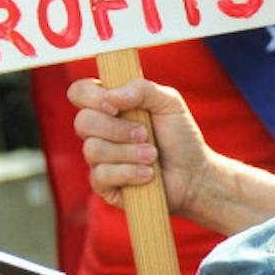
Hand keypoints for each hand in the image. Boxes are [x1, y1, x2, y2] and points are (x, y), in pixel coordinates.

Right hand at [68, 77, 212, 215]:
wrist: (194, 175)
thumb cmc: (180, 136)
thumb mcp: (169, 102)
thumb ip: (142, 88)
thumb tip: (111, 97)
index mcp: (109, 105)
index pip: (80, 93)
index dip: (91, 97)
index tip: (114, 106)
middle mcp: (99, 131)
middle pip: (83, 122)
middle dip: (116, 129)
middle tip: (145, 134)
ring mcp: (99, 159)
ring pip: (93, 150)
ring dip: (128, 152)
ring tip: (152, 155)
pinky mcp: (104, 185)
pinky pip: (101, 175)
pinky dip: (129, 173)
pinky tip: (148, 175)